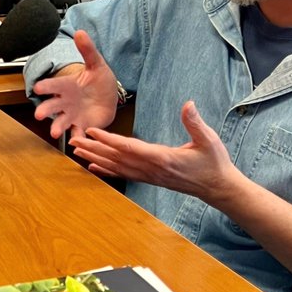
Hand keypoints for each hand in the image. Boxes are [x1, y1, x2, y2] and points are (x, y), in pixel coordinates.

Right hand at [32, 30, 118, 139]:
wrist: (109, 98)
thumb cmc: (98, 81)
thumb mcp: (96, 63)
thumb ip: (87, 50)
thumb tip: (81, 32)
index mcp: (67, 86)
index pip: (54, 85)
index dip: (46, 86)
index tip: (37, 87)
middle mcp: (66, 102)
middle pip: (52, 106)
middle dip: (45, 110)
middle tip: (39, 114)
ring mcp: (73, 115)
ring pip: (62, 122)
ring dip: (57, 127)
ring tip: (54, 133)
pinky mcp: (83, 126)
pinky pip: (78, 134)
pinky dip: (77, 139)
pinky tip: (76, 143)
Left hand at [69, 101, 242, 202]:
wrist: (217, 187)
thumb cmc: (213, 162)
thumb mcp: (209, 139)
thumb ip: (195, 122)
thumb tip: (188, 104)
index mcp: (162, 158)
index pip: (130, 148)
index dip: (109, 140)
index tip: (92, 132)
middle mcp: (151, 169)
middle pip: (116, 158)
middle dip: (94, 149)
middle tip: (73, 141)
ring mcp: (149, 176)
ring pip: (116, 166)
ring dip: (95, 158)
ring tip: (77, 151)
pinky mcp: (149, 179)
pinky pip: (123, 174)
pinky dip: (107, 170)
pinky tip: (94, 167)